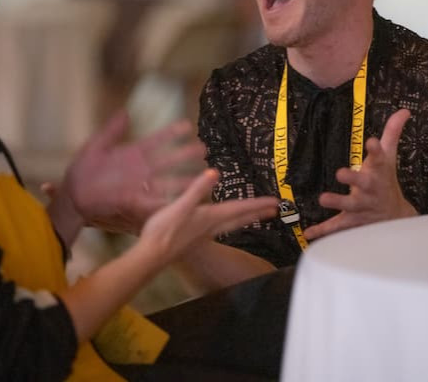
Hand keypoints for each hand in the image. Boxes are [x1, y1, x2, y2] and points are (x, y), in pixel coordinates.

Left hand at [63, 111, 205, 233]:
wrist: (71, 198)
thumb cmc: (81, 172)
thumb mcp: (96, 147)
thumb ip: (111, 131)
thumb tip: (125, 112)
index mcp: (134, 154)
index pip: (157, 140)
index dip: (172, 133)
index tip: (187, 126)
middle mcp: (141, 171)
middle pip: (169, 161)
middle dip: (185, 155)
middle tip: (204, 149)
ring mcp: (140, 187)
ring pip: (168, 182)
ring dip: (185, 180)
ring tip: (203, 177)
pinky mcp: (135, 203)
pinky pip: (156, 202)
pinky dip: (170, 202)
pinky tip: (183, 201)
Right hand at [138, 169, 277, 265]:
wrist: (151, 255)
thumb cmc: (165, 230)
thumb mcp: (181, 206)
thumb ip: (197, 189)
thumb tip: (214, 172)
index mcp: (211, 217)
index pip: (240, 209)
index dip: (258, 204)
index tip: (276, 202)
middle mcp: (212, 227)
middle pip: (241, 219)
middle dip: (258, 213)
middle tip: (275, 210)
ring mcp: (204, 235)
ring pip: (232, 225)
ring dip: (246, 219)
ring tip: (257, 216)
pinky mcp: (196, 239)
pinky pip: (221, 229)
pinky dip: (229, 224)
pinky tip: (223, 224)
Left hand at [304, 109, 416, 240]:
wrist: (395, 216)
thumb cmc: (386, 180)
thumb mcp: (389, 157)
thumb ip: (392, 133)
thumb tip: (404, 110)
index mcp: (378, 172)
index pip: (379, 158)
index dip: (375, 150)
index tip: (371, 142)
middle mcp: (370, 189)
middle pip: (363, 184)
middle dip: (353, 178)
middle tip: (340, 172)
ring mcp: (362, 207)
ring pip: (349, 206)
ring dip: (337, 202)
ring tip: (323, 198)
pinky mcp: (352, 221)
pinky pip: (337, 227)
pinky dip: (323, 231)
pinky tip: (308, 233)